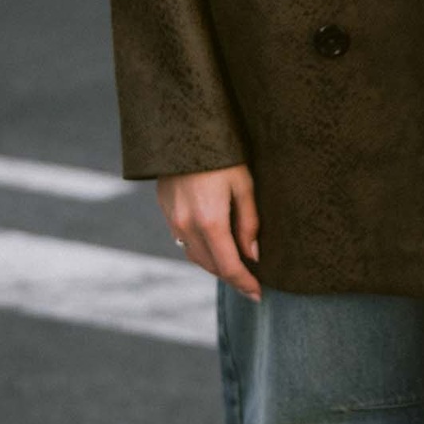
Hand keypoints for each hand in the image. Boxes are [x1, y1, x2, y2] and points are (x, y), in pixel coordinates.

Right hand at [157, 164, 261, 300]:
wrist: (182, 129)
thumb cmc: (221, 154)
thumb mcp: (244, 184)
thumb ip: (249, 223)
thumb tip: (254, 255)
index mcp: (210, 221)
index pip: (229, 266)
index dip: (244, 283)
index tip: (258, 294)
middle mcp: (187, 226)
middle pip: (211, 266)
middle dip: (232, 277)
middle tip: (251, 284)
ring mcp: (172, 220)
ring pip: (195, 256)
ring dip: (215, 265)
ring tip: (236, 267)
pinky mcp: (166, 211)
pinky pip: (184, 241)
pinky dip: (201, 250)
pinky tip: (215, 246)